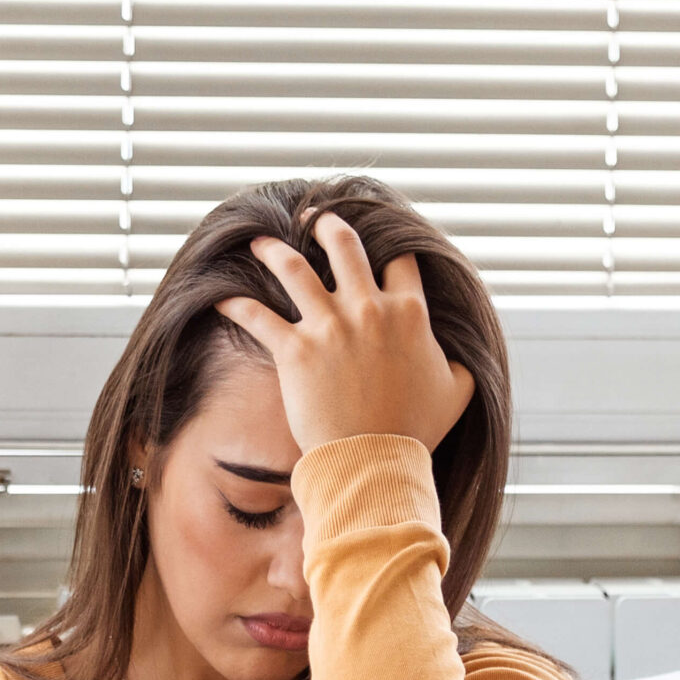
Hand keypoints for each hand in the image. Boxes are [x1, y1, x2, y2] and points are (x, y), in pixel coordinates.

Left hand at [214, 212, 474, 456]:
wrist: (375, 460)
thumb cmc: (416, 430)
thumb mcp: (457, 391)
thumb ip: (458, 363)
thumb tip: (459, 357)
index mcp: (409, 312)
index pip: (401, 260)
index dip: (390, 245)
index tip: (378, 239)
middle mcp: (368, 308)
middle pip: (345, 246)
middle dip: (327, 226)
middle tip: (314, 219)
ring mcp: (329, 326)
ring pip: (294, 269)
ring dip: (273, 251)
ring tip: (259, 242)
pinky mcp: (295, 350)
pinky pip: (256, 316)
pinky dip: (236, 305)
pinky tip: (220, 298)